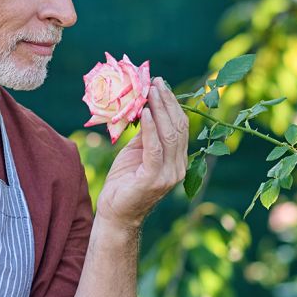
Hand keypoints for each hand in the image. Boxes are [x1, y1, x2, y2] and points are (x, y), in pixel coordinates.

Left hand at [95, 77, 188, 228]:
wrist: (115, 214)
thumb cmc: (124, 183)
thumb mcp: (137, 152)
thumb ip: (147, 134)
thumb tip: (146, 106)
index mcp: (178, 159)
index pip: (181, 126)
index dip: (172, 104)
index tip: (160, 84)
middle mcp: (178, 167)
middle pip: (178, 127)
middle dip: (167, 102)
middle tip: (155, 82)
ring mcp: (169, 175)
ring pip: (169, 135)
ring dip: (159, 110)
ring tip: (149, 91)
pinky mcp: (154, 179)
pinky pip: (154, 149)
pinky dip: (149, 129)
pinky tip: (143, 113)